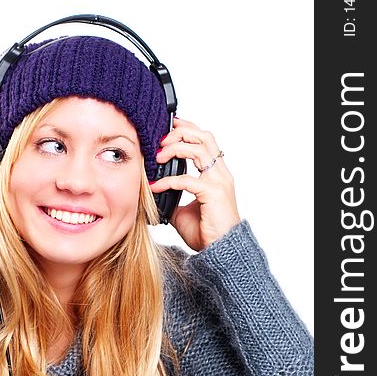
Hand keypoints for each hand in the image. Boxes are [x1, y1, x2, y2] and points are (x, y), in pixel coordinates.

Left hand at [149, 116, 240, 250]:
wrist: (220, 250)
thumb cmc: (206, 232)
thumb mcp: (183, 209)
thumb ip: (173, 196)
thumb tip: (155, 191)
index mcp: (217, 174)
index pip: (205, 140)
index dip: (188, 128)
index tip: (170, 125)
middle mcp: (220, 173)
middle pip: (204, 137)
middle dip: (180, 132)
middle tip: (160, 141)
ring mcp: (219, 181)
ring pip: (199, 149)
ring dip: (175, 149)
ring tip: (158, 158)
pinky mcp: (213, 193)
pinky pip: (187, 179)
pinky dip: (168, 180)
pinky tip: (155, 186)